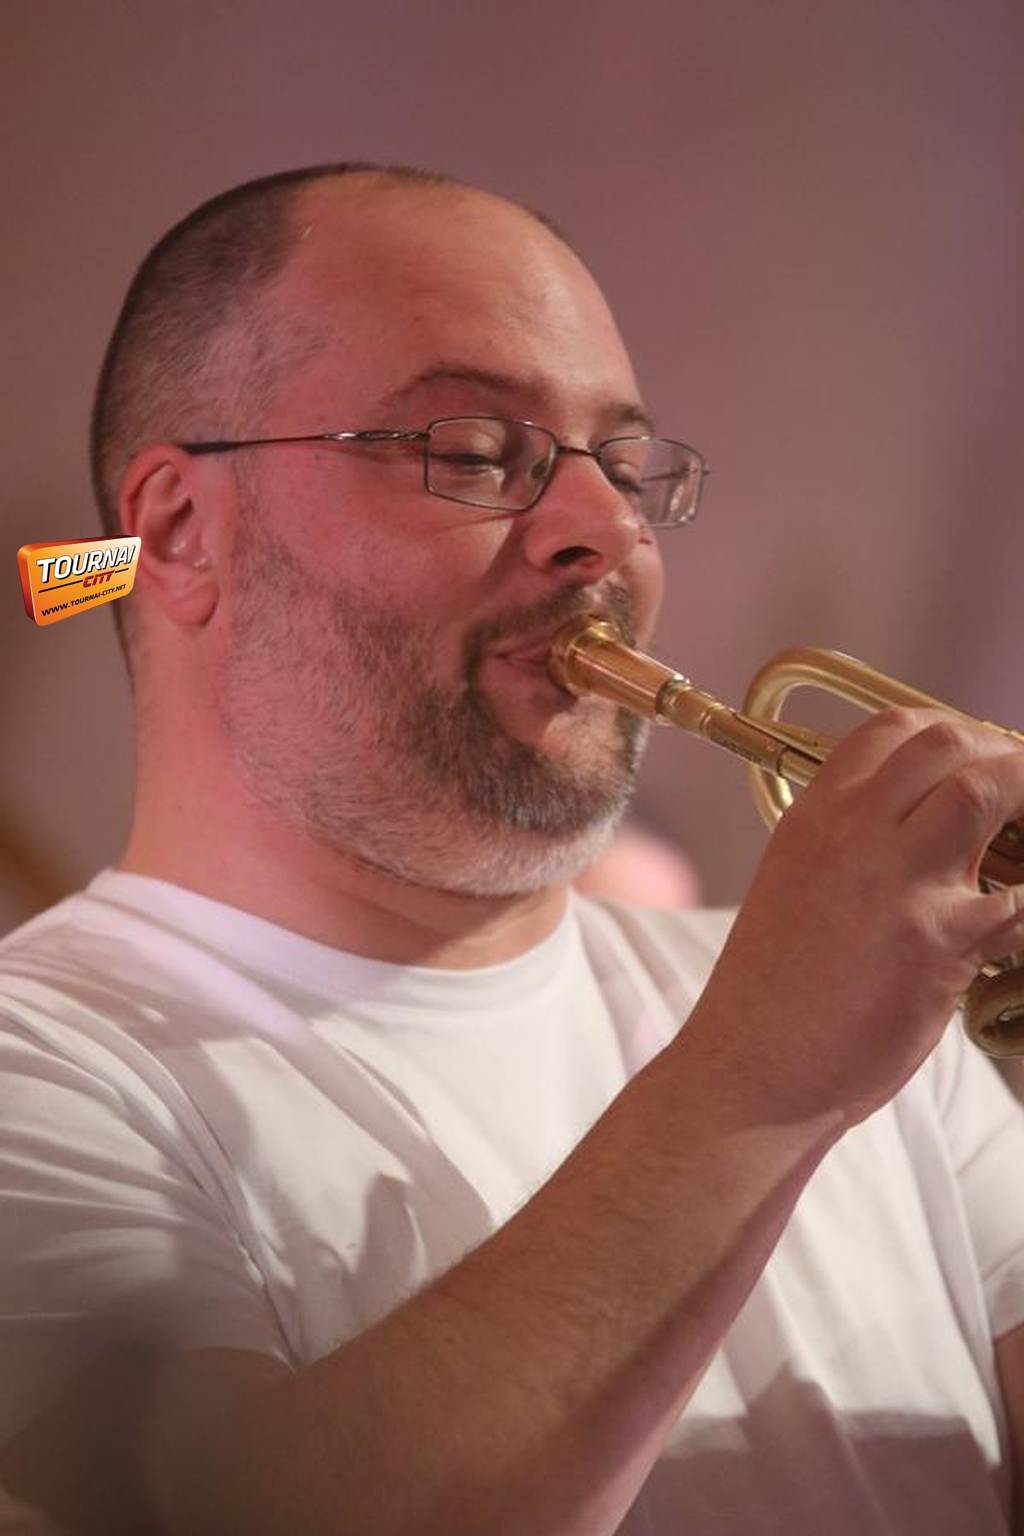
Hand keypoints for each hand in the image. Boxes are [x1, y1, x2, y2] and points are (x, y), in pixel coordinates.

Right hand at [699, 706, 1023, 1123]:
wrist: (752, 1068)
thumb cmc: (774, 994)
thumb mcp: (795, 889)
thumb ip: (855, 849)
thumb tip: (932, 834)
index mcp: (813, 818)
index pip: (890, 731)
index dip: (949, 734)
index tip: (976, 761)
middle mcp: (851, 833)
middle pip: (946, 743)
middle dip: (1000, 756)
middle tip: (1019, 793)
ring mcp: (896, 882)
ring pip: (985, 791)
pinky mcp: (936, 941)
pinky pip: (1017, 897)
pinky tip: (1018, 919)